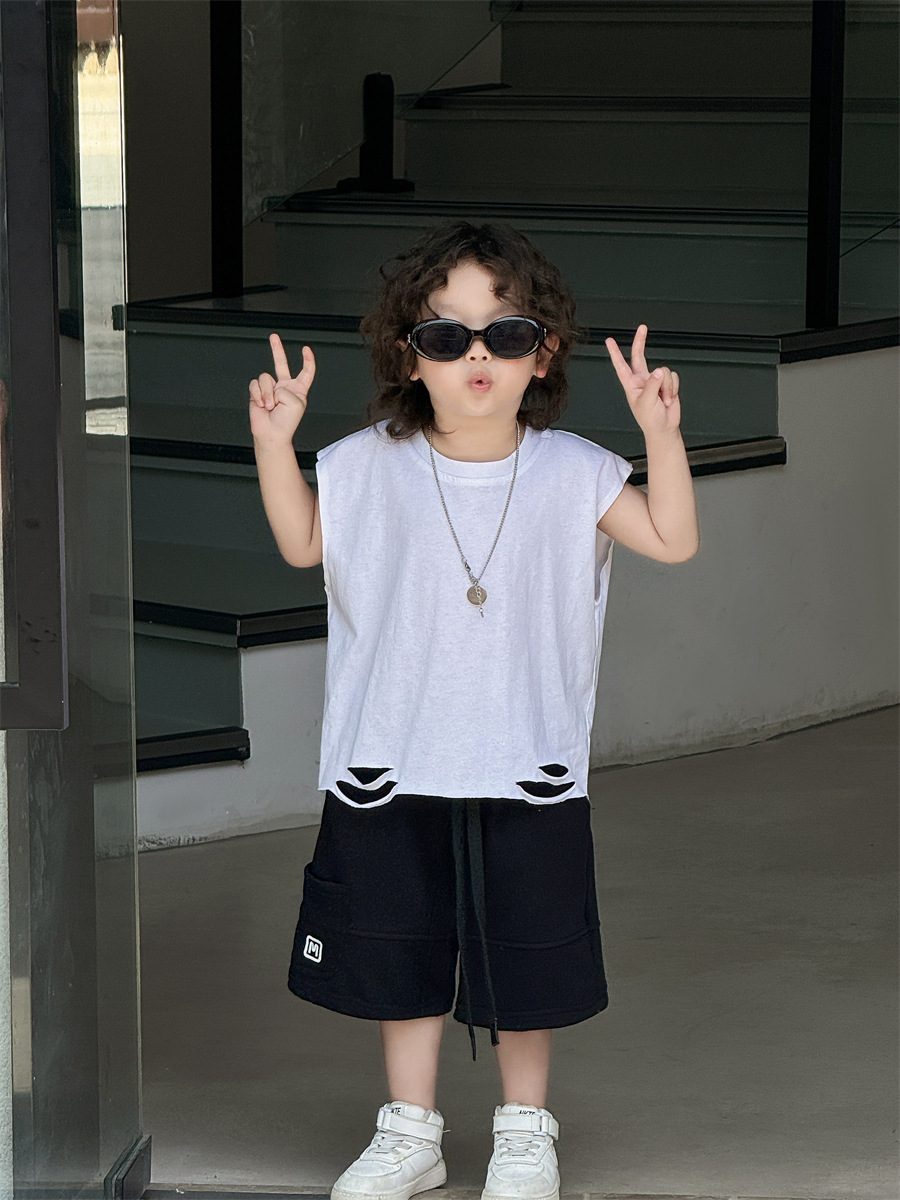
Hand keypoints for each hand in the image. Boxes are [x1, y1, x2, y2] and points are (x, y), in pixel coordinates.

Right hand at [248, 333, 315, 444]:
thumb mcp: (296, 403)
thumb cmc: (286, 423)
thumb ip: (286, 389)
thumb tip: (272, 387)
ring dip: (267, 393)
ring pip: (265, 377)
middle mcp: (284, 387)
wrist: (271, 433)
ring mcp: (270, 389)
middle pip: (281, 364)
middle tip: (274, 337)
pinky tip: (261, 404)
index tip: (306, 350)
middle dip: (277, 349)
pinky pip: (255, 384)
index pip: (305, 372)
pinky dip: (258, 394)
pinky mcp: (257, 392)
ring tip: (270, 406)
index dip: (307, 361)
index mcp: (298, 390)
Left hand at [605, 324, 680, 438]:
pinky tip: (669, 398)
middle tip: (642, 328)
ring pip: (663, 370)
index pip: (621, 366)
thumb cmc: (650, 420)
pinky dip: (673, 388)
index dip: (615, 353)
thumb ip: (652, 385)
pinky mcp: (667, 383)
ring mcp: (655, 381)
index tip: (610, 341)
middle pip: (640, 356)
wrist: (664, 428)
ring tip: (663, 400)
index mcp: (631, 385)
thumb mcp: (646, 402)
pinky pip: (673, 376)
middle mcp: (642, 380)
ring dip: (666, 386)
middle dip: (641, 341)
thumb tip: (658, 371)